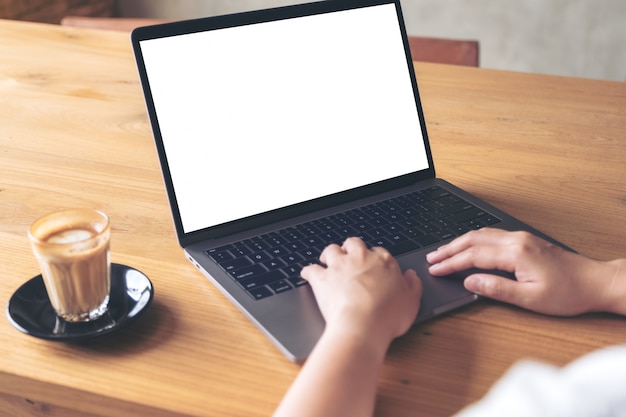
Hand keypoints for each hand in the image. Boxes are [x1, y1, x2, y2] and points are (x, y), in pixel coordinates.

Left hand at [301, 237, 421, 345]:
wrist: (363, 325)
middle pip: (354, 243)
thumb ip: (412, 286)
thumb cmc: (387, 316)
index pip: (379, 251)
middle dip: (351, 247)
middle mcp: (361, 259)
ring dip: (329, 253)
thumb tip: (411, 276)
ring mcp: (340, 267)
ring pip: (332, 250)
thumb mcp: (412, 302)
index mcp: (383, 262)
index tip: (373, 264)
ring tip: (328, 259)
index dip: (374, 257)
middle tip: (349, 255)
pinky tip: (308, 273)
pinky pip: (311, 269)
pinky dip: (308, 271)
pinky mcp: (322, 278)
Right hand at [426, 228, 624, 315]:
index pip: (473, 256)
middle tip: (431, 258)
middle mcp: (516, 240)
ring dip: (460, 242)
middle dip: (449, 248)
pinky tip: (468, 245)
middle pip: (473, 239)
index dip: (450, 263)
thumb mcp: (530, 299)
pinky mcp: (525, 240)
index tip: (435, 269)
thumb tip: (470, 281)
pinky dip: (473, 240)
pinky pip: (491, 235)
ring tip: (443, 252)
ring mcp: (521, 237)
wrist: (595, 282)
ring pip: (481, 234)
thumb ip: (497, 288)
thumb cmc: (568, 293)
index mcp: (515, 253)